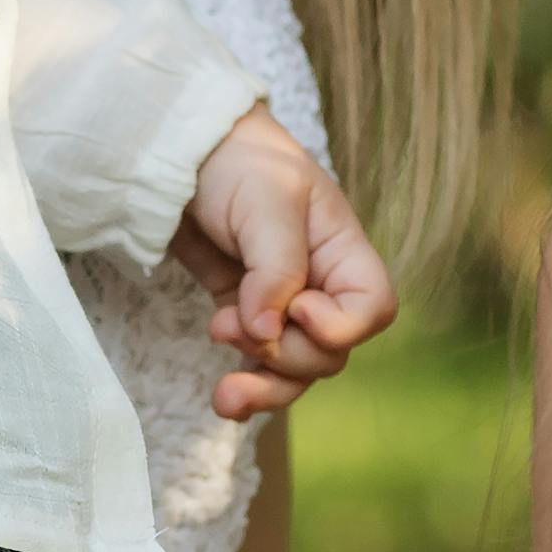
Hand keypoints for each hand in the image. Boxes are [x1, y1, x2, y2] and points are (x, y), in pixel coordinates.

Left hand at [165, 108, 395, 421]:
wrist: (178, 150)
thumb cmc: (237, 160)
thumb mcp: (266, 202)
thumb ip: (274, 268)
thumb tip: (267, 332)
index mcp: (341, 250)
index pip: (373, 309)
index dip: (339, 325)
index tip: (296, 304)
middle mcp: (320, 283)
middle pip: (330, 352)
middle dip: (286, 355)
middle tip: (234, 325)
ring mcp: (281, 305)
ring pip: (295, 370)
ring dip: (265, 388)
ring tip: (224, 396)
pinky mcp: (243, 315)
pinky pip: (258, 366)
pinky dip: (246, 388)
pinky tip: (224, 401)